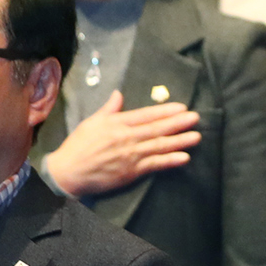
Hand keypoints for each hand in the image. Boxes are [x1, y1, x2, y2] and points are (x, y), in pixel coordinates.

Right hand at [43, 92, 201, 196]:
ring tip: (196, 136)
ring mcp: (130, 156)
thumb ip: (109, 109)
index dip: (165, 111)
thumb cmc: (78, 146)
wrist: (69, 172)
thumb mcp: (91, 122)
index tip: (181, 107)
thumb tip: (119, 93)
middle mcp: (127, 138)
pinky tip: (184, 158)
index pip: (146, 115)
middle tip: (195, 117)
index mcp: (117, 124)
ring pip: (159, 146)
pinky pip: (154, 165)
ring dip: (179, 141)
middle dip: (178, 123)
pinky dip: (169, 161)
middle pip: (157, 129)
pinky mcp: (131, 172)